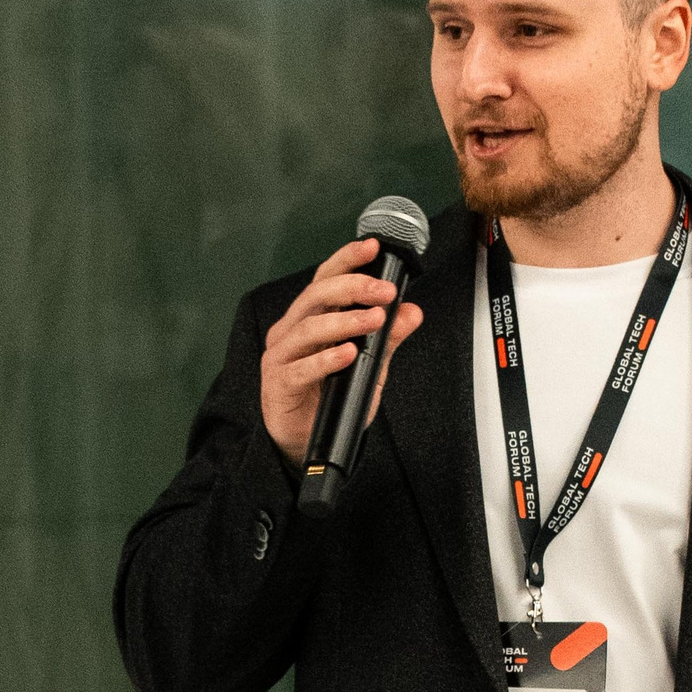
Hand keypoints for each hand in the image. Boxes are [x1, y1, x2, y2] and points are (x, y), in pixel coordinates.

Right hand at [260, 237, 423, 462]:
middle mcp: (290, 331)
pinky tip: (348, 354)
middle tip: (385, 292)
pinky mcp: (279, 384)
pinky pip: (302, 368)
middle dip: (353, 287)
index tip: (372, 247)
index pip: (325, 279)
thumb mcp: (368, 368)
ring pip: (309, 328)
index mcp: (308, 319)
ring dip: (345, 321)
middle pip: (316, 296)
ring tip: (374, 320)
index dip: (347, 260)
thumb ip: (386, 340)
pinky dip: (327, 360)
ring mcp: (281, 357)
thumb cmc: (330, 401)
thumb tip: (412, 313)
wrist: (306, 445)